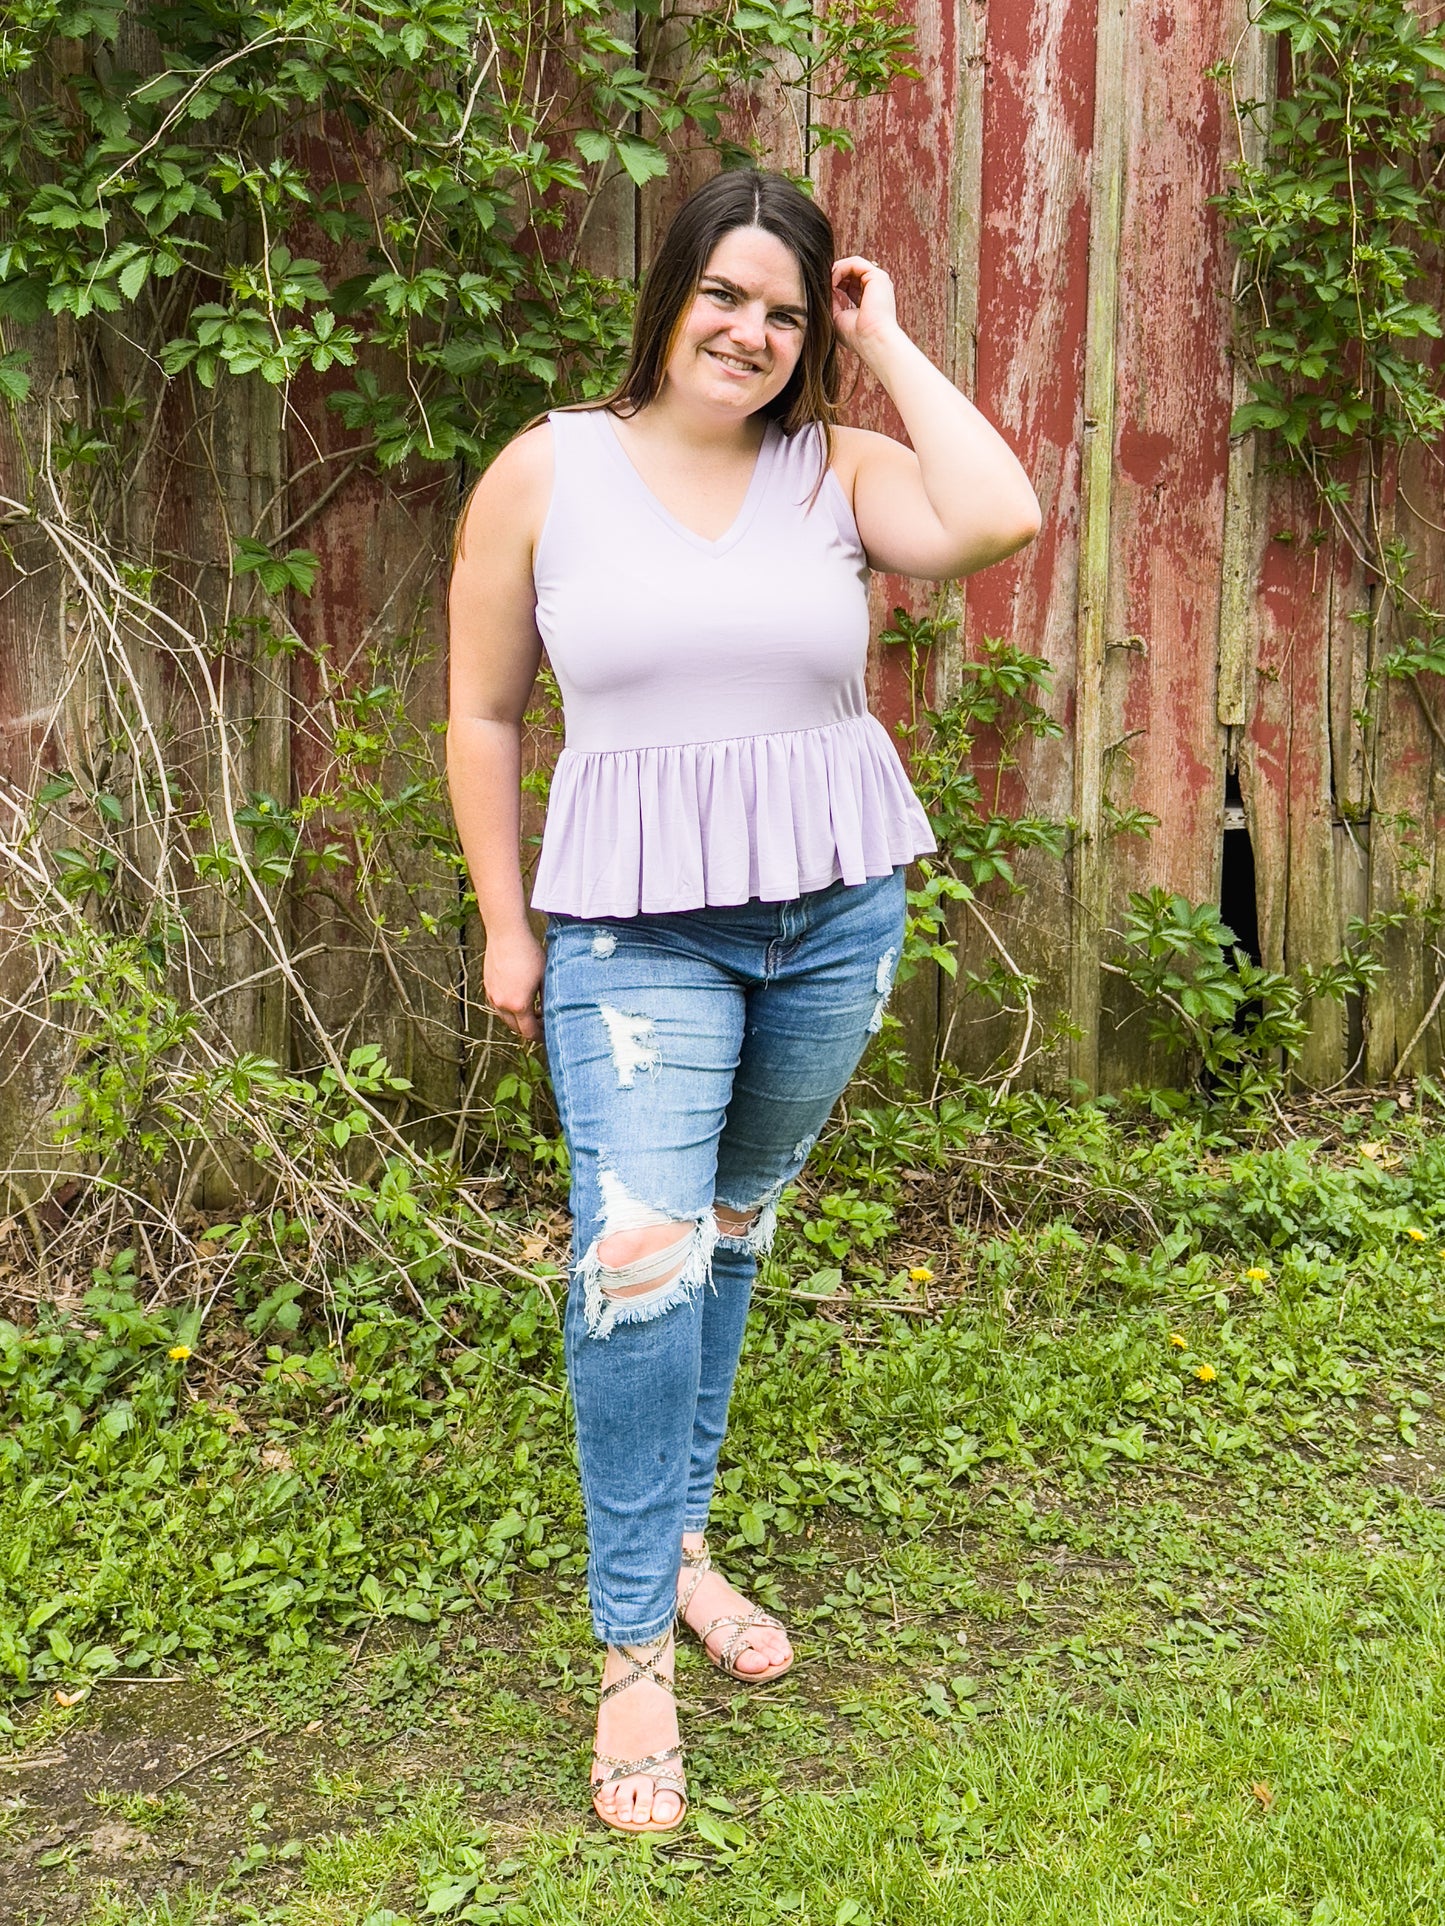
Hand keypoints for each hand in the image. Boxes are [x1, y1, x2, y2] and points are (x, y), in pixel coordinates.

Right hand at [484, 926, 545, 1042]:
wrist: (506, 934)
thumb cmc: (529, 953)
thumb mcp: (545, 978)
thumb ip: (548, 999)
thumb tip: (553, 1013)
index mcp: (519, 1004)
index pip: (529, 1032)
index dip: (540, 1037)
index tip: (548, 1035)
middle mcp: (502, 1004)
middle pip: (516, 1028)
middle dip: (529, 1029)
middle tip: (543, 1022)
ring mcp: (492, 996)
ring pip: (505, 1017)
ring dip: (518, 1018)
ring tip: (532, 1009)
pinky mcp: (488, 986)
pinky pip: (498, 1005)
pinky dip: (508, 1008)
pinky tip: (518, 996)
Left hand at [831, 255, 900, 357]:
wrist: (872, 340)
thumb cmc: (857, 336)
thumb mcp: (838, 315)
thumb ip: (832, 299)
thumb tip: (822, 286)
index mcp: (869, 299)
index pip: (849, 283)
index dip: (834, 283)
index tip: (821, 290)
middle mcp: (876, 288)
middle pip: (851, 272)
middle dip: (833, 275)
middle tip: (821, 283)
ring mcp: (878, 281)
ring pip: (852, 265)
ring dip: (835, 271)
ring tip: (825, 283)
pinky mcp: (878, 276)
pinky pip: (855, 264)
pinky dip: (840, 269)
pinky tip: (832, 280)